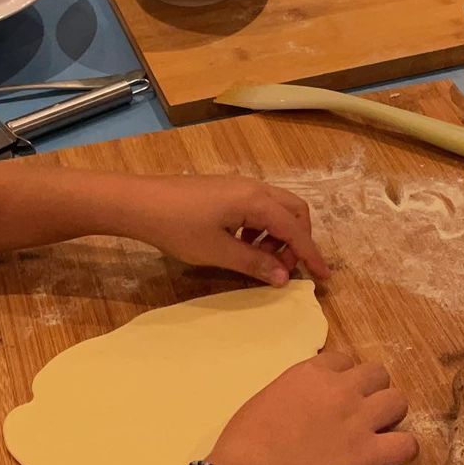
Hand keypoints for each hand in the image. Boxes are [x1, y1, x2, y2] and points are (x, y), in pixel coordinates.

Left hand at [117, 175, 329, 285]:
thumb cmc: (177, 227)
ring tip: (258, 259)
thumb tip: (284, 277)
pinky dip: (261, 227)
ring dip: (277, 235)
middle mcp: (254, 188)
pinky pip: (257, 207)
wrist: (139, 202)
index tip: (324, 277)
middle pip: (294, 211)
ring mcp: (239, 186)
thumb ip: (254, 263)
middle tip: (284, 268)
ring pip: (276, 208)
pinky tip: (240, 245)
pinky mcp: (225, 190)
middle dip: (297, 240)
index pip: (296, 230)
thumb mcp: (217, 252)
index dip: (311, 255)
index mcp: (256, 202)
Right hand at [205, 352, 417, 464]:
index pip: (343, 361)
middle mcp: (341, 389)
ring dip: (390, 415)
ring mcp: (359, 421)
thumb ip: (291, 395)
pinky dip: (403, 450)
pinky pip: (407, 445)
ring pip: (398, 402)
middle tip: (359, 413)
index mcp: (310, 373)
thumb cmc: (242, 443)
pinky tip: (389, 458)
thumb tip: (300, 406)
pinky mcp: (369, 455)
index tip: (336, 395)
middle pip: (377, 375)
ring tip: (378, 432)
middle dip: (371, 391)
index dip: (342, 378)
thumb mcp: (264, 401)